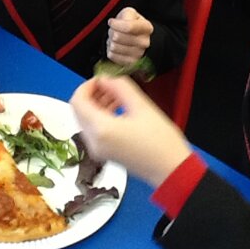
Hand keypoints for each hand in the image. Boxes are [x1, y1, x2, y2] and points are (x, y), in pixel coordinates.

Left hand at [69, 76, 190, 187]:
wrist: (171, 170)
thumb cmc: (161, 142)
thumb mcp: (142, 106)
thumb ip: (120, 87)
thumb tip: (106, 78)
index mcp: (101, 129)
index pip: (78, 101)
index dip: (87, 86)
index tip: (102, 79)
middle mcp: (94, 141)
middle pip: (79, 110)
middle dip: (93, 94)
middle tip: (111, 86)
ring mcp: (97, 150)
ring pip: (86, 119)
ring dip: (97, 104)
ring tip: (118, 96)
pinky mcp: (103, 153)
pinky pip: (94, 130)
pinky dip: (101, 116)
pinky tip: (119, 109)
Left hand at [106, 7, 153, 65]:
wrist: (132, 38)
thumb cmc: (130, 24)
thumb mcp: (130, 13)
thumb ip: (125, 15)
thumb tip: (116, 23)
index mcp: (146, 27)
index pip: (128, 27)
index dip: (116, 24)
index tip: (111, 22)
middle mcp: (144, 42)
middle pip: (118, 37)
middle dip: (112, 32)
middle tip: (114, 30)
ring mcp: (138, 54)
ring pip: (114, 46)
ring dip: (110, 41)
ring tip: (115, 39)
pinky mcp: (130, 63)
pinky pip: (112, 56)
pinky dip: (110, 50)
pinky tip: (116, 46)